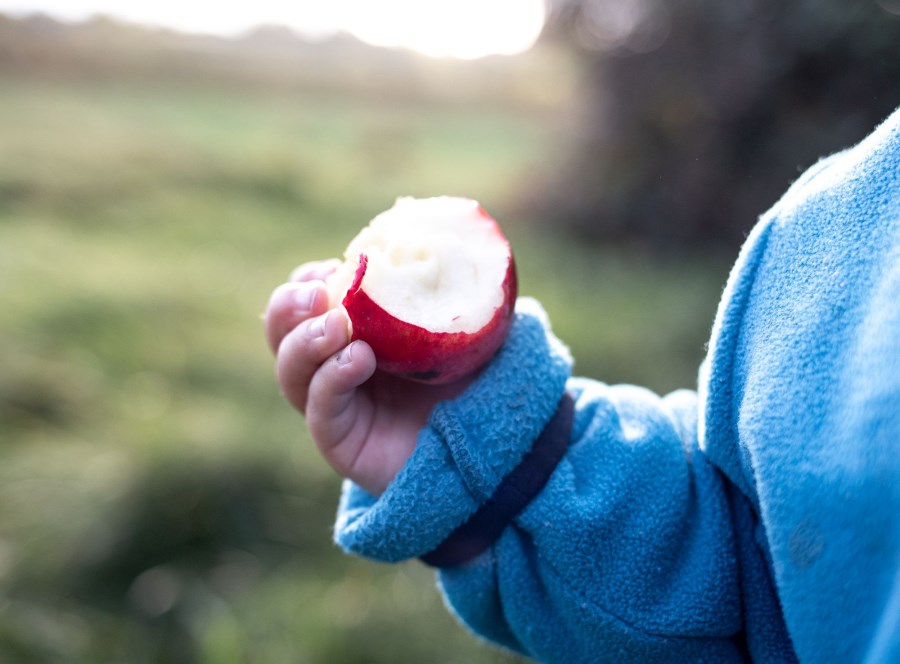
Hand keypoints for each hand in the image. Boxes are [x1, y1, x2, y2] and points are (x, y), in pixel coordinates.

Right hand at [265, 260, 469, 495]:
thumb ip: (450, 287)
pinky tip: (357, 360)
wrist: (489, 445)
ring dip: (306, 342)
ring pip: (291, 371)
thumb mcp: (465, 324)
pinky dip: (331, 379)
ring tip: (337, 325)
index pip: (307, 303)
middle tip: (316, 293)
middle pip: (282, 334)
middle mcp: (331, 367)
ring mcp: (332, 405)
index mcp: (351, 332)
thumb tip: (452, 237)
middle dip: (288, 307)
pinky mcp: (340, 441)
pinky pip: (319, 410)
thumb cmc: (474, 379)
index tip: (329, 267)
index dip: (306, 281)